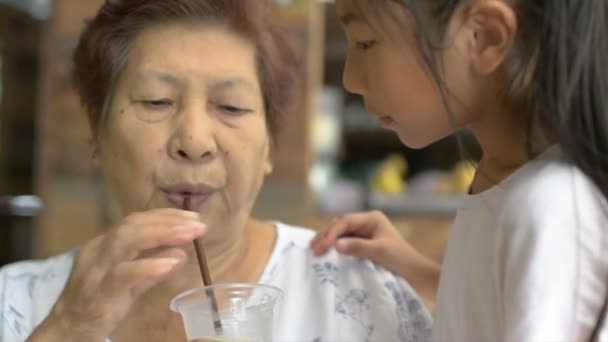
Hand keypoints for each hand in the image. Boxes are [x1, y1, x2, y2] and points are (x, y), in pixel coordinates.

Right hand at [28, 208, 205, 341]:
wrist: (68, 331)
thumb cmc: (100, 302)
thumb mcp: (130, 282)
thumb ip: (153, 268)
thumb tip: (181, 254)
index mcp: (105, 244)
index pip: (135, 221)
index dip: (165, 216)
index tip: (192, 216)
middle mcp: (99, 251)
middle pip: (132, 226)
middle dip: (168, 222)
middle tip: (198, 224)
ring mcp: (96, 270)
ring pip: (126, 241)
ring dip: (162, 235)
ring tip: (190, 235)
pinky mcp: (99, 292)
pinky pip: (124, 274)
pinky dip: (149, 266)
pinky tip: (172, 262)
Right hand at [310, 210, 439, 311]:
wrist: (413, 272)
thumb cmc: (400, 259)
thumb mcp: (379, 251)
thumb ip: (358, 247)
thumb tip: (337, 245)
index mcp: (372, 218)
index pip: (346, 221)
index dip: (332, 233)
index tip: (321, 245)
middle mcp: (366, 222)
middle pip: (340, 224)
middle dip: (326, 235)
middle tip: (313, 248)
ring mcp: (363, 232)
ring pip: (340, 232)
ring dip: (328, 239)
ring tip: (315, 249)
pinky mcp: (362, 242)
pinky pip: (343, 240)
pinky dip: (333, 245)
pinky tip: (325, 251)